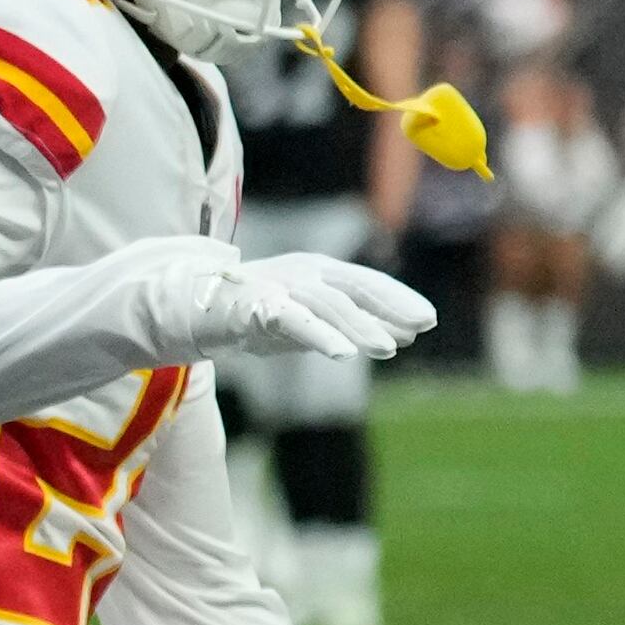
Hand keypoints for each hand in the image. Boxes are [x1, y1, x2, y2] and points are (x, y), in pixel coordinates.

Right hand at [156, 244, 436, 365]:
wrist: (196, 310)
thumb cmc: (257, 315)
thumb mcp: (312, 322)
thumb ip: (350, 327)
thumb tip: (399, 340)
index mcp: (319, 271)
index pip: (367, 282)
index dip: (398, 298)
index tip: (428, 319)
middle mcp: (304, 271)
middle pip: (355, 288)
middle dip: (390, 307)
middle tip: (421, 327)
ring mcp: (280, 284)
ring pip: (329, 303)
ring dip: (360, 326)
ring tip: (388, 349)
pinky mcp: (257, 304)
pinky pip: (294, 320)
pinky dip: (320, 335)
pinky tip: (343, 354)